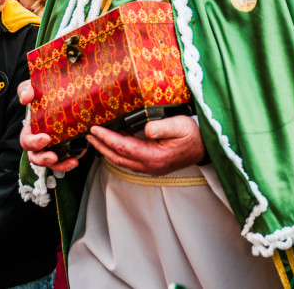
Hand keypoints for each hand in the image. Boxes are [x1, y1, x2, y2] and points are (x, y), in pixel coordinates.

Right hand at [17, 80, 83, 171]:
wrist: (61, 92)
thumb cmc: (43, 93)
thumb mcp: (33, 87)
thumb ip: (26, 90)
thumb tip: (26, 98)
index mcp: (30, 128)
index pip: (26, 141)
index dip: (33, 143)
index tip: (45, 138)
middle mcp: (40, 140)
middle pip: (36, 157)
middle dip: (43, 159)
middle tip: (53, 157)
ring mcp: (53, 145)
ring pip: (52, 162)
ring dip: (60, 165)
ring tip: (72, 162)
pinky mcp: (66, 146)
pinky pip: (66, 159)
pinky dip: (71, 160)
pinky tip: (79, 156)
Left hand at [86, 115, 204, 175]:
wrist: (205, 148)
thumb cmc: (193, 135)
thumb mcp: (180, 126)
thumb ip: (162, 127)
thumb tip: (147, 129)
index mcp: (154, 156)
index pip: (123, 147)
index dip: (107, 138)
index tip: (95, 130)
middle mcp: (149, 166)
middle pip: (118, 158)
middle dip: (101, 146)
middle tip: (88, 135)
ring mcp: (150, 168)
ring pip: (122, 161)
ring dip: (107, 151)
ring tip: (96, 140)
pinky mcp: (152, 166)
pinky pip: (129, 161)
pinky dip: (117, 153)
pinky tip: (114, 145)